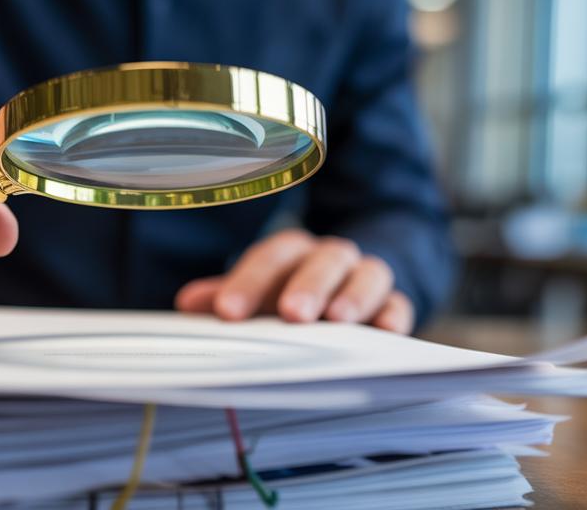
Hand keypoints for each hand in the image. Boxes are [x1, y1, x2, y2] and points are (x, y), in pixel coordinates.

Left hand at [174, 229, 413, 333]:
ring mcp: (367, 279)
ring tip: (339, 320)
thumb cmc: (293, 296)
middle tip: (292, 314)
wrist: (348, 291)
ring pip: (368, 274)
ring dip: (354, 296)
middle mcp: (332, 259)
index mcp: (293, 253)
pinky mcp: (394, 304)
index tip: (229, 312)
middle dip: (308, 285)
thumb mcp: (259, 296)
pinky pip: (400, 304)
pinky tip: (385, 332)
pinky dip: (394, 316)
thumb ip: (226, 298)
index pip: (272, 256)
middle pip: (323, 261)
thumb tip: (187, 303)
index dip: (249, 281)